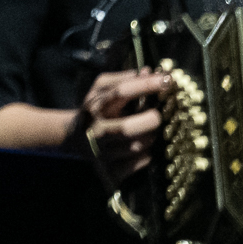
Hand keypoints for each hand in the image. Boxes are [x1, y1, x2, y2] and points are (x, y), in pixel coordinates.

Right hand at [68, 68, 167, 188]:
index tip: (168, 80)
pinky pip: (139, 163)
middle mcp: (95, 130)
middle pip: (127, 128)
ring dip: (150, 137)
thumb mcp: (100, 90)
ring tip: (147, 131)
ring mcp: (101, 153)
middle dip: (150, 120)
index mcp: (94, 106)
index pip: (120, 92)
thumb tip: (149, 71)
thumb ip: (122, 79)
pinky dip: (146, 155)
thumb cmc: (96, 111)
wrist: (74, 140)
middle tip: (157, 115)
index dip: (145, 85)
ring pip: (137, 146)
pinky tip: (140, 148)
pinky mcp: (109, 172)